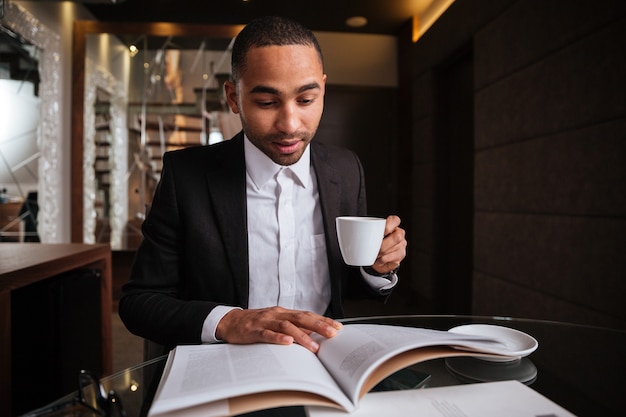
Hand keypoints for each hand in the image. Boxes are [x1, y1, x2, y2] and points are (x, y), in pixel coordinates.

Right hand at [215, 306, 342, 352]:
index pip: (307, 315)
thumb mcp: (276, 322)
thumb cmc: (255, 323)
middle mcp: (277, 314)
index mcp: (284, 313)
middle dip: (318, 326)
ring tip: (314, 346)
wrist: (230, 321)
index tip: (337, 327)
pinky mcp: (254, 330)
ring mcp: (265, 321)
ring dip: (302, 336)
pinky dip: (278, 338)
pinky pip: (267, 334)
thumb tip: (314, 335)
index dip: (323, 320)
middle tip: (332, 334)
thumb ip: (293, 327)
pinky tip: (287, 343)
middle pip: (301, 318)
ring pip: (286, 326)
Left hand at [370, 215, 406, 274]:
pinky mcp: (400, 255)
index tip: (381, 232)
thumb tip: (353, 234)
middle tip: (375, 248)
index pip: (395, 220)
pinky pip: (393, 258)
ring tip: (375, 254)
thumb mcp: (369, 235)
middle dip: (384, 244)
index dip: (388, 225)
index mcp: (392, 225)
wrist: (376, 257)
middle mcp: (399, 233)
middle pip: (397, 236)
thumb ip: (366, 232)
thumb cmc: (372, 242)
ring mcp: (401, 244)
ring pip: (395, 248)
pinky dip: (383, 260)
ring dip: (382, 253)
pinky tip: (378, 260)